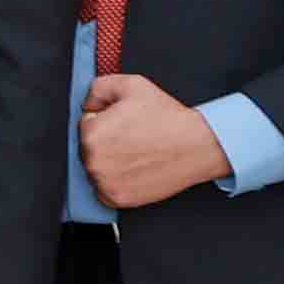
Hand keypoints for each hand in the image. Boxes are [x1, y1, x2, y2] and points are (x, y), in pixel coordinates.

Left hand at [80, 73, 228, 209]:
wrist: (196, 144)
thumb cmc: (167, 117)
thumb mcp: (131, 84)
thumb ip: (98, 88)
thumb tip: (87, 103)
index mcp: (91, 133)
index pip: (86, 123)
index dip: (106, 119)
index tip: (124, 123)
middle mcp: (93, 161)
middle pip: (88, 148)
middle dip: (106, 141)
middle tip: (133, 137)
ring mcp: (104, 183)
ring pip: (96, 169)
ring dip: (109, 162)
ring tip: (136, 152)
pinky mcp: (117, 198)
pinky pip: (103, 190)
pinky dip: (115, 182)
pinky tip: (134, 169)